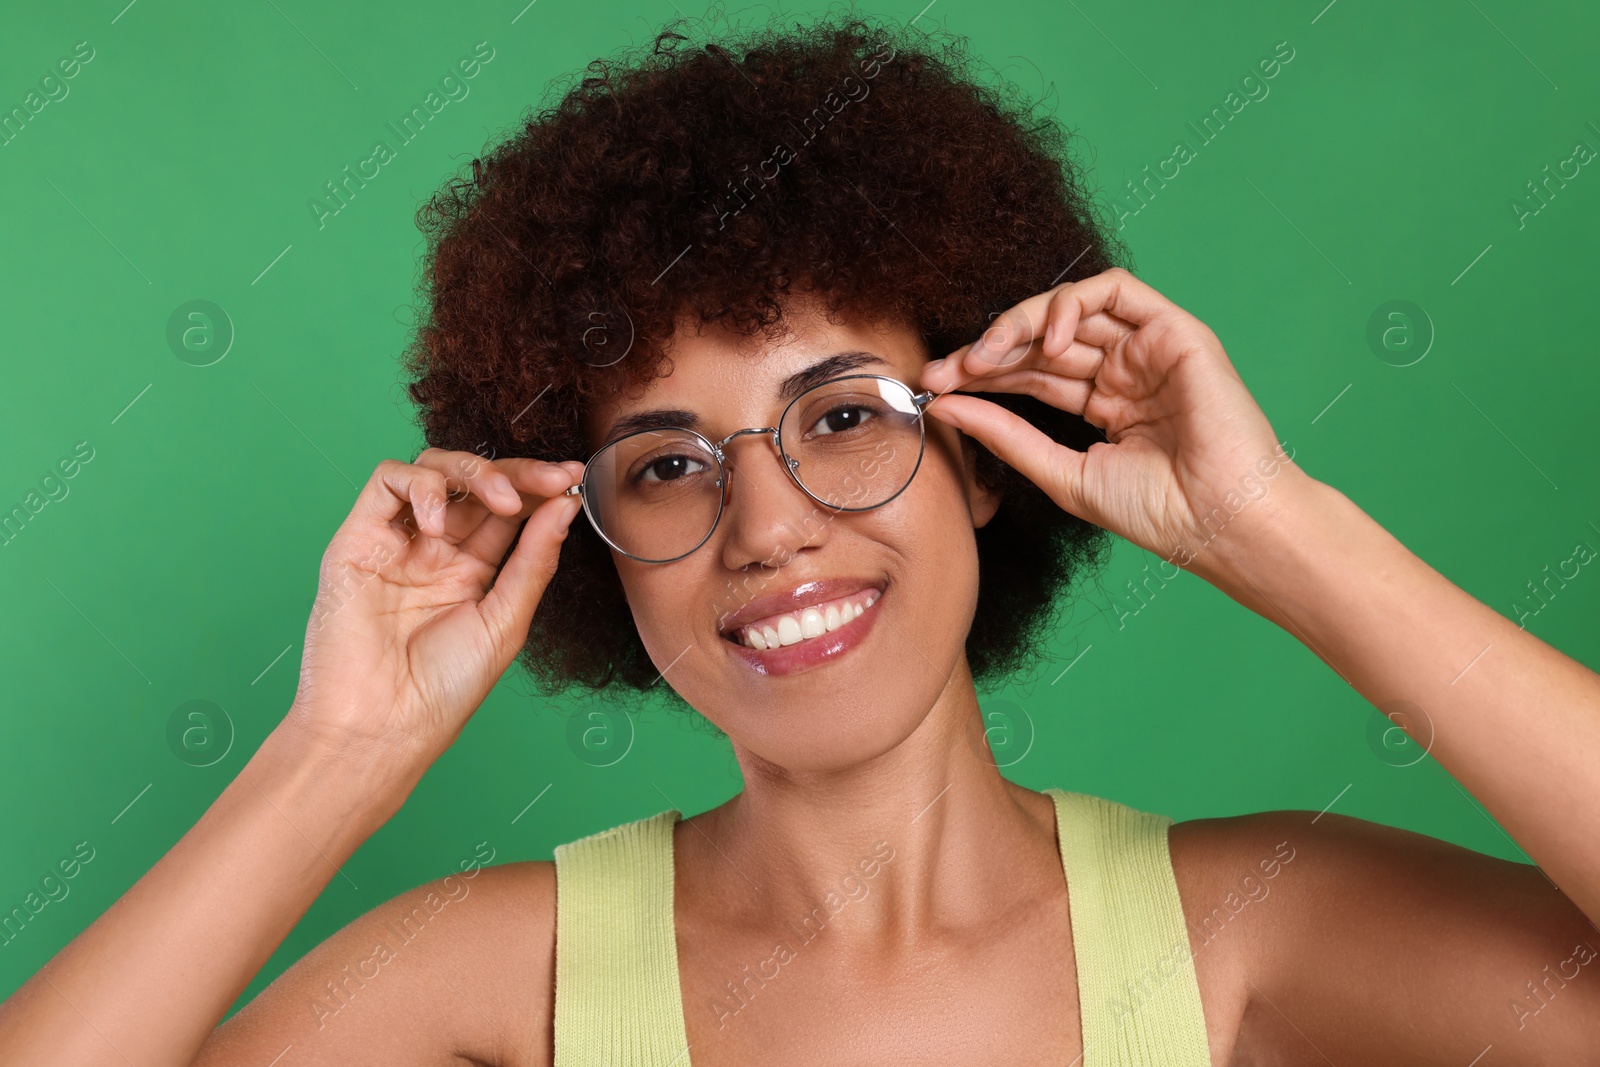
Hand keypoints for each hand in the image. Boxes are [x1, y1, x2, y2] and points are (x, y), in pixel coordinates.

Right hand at [284, 449, 583, 771]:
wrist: (381, 725)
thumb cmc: (443, 688)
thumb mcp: (505, 621)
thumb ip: (533, 559)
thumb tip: (565, 505)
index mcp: (473, 570)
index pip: (510, 510)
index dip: (540, 489)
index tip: (573, 479)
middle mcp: (436, 549)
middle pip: (477, 483)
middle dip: (518, 472)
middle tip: (553, 478)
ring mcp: (398, 541)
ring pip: (435, 469)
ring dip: (473, 470)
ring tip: (501, 500)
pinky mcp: (359, 539)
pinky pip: (387, 482)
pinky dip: (420, 486)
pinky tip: (437, 523)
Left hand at [920, 267, 1310, 581]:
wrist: (1220, 522)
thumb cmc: (1158, 512)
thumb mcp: (1061, 472)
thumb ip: (1006, 435)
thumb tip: (946, 407)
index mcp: (1106, 405)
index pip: (1032, 375)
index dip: (982, 377)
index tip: (937, 389)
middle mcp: (1126, 371)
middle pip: (1043, 341)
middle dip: (987, 350)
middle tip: (945, 370)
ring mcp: (1149, 349)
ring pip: (1070, 308)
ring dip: (1017, 325)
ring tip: (983, 358)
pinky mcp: (1174, 331)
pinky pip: (1114, 291)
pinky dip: (1071, 304)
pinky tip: (1043, 342)